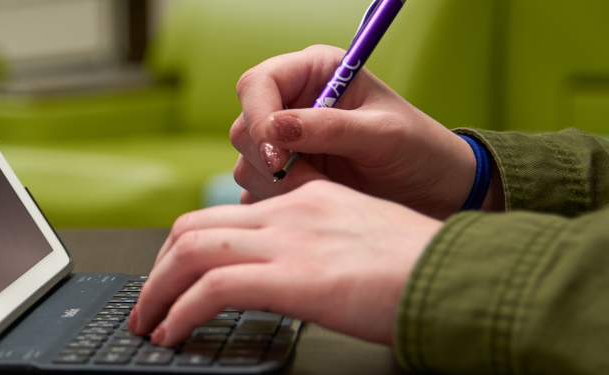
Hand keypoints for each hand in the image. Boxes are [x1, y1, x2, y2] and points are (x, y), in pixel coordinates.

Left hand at [127, 180, 441, 345]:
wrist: (464, 276)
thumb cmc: (429, 269)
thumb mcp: (366, 243)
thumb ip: (323, 249)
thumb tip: (298, 278)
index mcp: (309, 199)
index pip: (225, 214)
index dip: (188, 247)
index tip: (175, 275)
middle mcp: (291, 212)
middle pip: (193, 227)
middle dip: (160, 267)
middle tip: (149, 301)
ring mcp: (289, 241)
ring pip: (191, 252)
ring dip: (158, 290)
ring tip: (148, 323)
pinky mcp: (292, 276)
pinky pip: (211, 289)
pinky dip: (180, 311)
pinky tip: (174, 333)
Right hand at [229, 45, 499, 218]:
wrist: (435, 193)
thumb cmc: (419, 151)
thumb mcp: (382, 135)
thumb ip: (329, 128)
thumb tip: (273, 128)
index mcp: (314, 73)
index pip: (257, 84)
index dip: (258, 117)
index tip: (279, 156)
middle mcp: (291, 104)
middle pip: (244, 127)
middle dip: (269, 160)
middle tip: (309, 183)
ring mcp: (284, 144)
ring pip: (246, 164)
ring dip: (277, 187)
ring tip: (326, 194)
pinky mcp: (283, 179)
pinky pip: (255, 193)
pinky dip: (278, 204)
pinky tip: (314, 208)